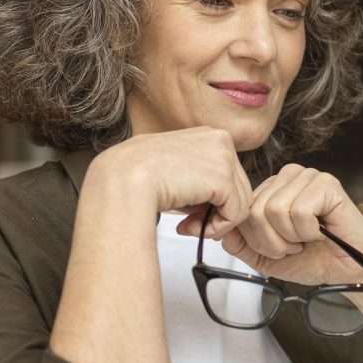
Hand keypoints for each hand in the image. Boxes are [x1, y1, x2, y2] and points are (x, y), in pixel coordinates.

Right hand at [87, 127, 252, 234]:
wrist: (122, 181)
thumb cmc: (136, 177)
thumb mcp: (173, 170)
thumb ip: (198, 178)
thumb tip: (215, 202)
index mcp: (208, 134)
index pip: (227, 173)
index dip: (212, 199)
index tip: (190, 213)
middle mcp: (220, 139)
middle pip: (238, 187)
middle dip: (216, 212)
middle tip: (189, 224)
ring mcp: (224, 157)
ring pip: (240, 202)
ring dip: (215, 222)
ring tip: (188, 226)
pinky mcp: (223, 178)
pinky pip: (236, 214)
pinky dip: (216, 228)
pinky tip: (192, 227)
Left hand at [177, 164, 362, 285]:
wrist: (348, 272)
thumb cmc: (311, 259)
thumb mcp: (262, 255)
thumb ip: (234, 239)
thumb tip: (198, 226)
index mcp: (271, 188)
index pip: (240, 207)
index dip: (251, 236)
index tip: (272, 250)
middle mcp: (288, 177)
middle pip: (254, 210)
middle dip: (271, 241)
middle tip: (293, 246)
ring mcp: (308, 177)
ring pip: (273, 209)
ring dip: (290, 238)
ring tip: (306, 240)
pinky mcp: (327, 184)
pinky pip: (298, 210)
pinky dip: (307, 231)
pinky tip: (320, 233)